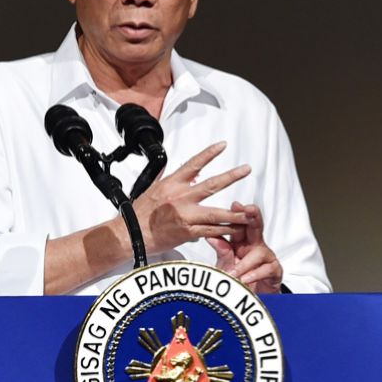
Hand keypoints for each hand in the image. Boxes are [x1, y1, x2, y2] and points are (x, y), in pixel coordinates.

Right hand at [130, 142, 250, 254]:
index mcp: (172, 184)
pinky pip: (212, 231)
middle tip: (246, 169)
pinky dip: (225, 231)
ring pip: (217, 212)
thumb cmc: (139, 214)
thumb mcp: (151, 188)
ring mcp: (185, 215)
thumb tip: (170, 168)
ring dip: (236, 212)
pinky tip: (237, 230)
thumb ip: (165, 178)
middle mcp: (180, 197)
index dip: (209, 153)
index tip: (222, 146)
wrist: (131, 235)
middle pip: (212, 185)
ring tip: (250, 211)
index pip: (193, 164)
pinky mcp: (188, 232)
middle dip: (232, 176)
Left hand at [207, 202, 282, 293]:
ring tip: (234, 273)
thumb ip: (222, 252)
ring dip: (245, 263)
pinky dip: (254, 274)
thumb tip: (210, 237)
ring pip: (258, 253)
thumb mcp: (225, 265)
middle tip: (249, 209)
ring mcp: (266, 256)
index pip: (240, 224)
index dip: (239, 213)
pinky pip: (266, 269)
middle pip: (256, 226)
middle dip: (253, 216)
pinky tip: (245, 279)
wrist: (249, 299)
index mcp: (241, 241)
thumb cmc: (237, 279)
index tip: (235, 204)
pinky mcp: (274, 270)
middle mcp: (255, 245)